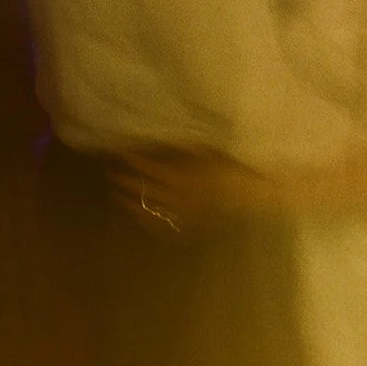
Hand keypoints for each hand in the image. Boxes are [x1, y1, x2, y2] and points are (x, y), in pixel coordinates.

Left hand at [109, 150, 277, 231]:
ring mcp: (185, 212)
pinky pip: (166, 225)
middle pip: (144, 187)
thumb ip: (181, 146)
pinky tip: (140, 216)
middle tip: (110, 172)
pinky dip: (150, 221)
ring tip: (117, 193)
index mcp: (183, 172)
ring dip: (131, 200)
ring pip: (151, 208)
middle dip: (125, 180)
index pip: (147, 165)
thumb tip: (157, 140)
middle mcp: (179, 194)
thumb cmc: (234, 163)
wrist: (256, 191)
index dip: (131, 159)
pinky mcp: (193, 223)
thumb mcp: (207, 147)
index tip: (117, 152)